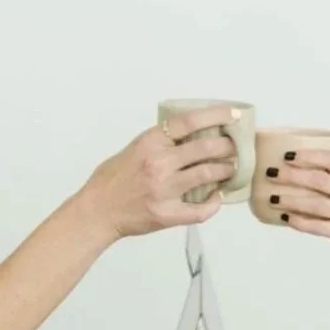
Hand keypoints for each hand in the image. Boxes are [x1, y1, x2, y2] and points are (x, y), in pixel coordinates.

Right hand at [79, 106, 238, 239]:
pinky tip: (217, 198)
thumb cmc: (111, 181)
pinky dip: (214, 204)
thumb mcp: (133, 149)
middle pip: (206, 147)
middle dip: (227, 146)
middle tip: (234, 147)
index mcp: (150, 143)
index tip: (233, 115)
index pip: (190, 122)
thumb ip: (159, 143)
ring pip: (208, 174)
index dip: (216, 116)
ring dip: (226, 170)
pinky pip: (201, 210)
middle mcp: (159, 163)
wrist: (96, 211)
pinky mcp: (167, 214)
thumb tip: (190, 137)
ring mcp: (164, 190)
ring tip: (231, 169)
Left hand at [265, 150, 329, 263]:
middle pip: (319, 180)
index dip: (308, 156)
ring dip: (292, 200)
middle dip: (292, 176)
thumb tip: (300, 165)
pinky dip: (301, 223)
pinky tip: (286, 218)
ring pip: (316, 205)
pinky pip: (320, 227)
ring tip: (273, 198)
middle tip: (272, 173)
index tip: (287, 155)